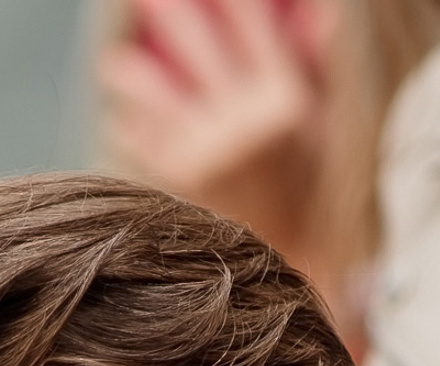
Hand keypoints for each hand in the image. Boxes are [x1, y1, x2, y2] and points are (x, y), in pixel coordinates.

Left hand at [100, 0, 330, 264]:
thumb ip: (320, 69)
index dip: (233, 2)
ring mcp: (212, 156)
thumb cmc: (313, 190)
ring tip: (111, 63)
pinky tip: (121, 118)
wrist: (289, 265)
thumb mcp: (328, 128)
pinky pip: (152, 151)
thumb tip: (320, 12)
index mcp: (284, 105)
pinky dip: (135, 133)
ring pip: (163, 104)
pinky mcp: (187, 187)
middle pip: (203, 54)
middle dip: (178, 18)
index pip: (254, 33)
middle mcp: (245, 125)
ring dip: (136, 81)